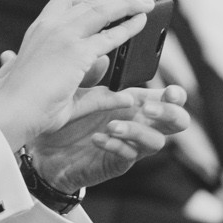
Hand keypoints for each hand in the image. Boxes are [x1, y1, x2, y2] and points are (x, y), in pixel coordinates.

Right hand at [0, 0, 153, 151]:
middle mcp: (49, 27)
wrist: (12, 112)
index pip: (66, 0)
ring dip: (127, 3)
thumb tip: (119, 94)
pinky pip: (110, 35)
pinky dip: (129, 27)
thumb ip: (91, 89)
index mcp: (38, 30)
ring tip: (147, 3)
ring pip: (102, 10)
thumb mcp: (61, 90)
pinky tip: (142, 23)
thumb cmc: (26, 104)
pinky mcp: (75, 52)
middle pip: (89, 1)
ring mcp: (62, 37)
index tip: (107, 3)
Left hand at [29, 84, 190, 195]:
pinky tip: (98, 139)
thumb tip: (102, 59)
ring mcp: (131, 145)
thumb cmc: (67, 123)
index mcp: (135, 104)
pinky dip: (115, 146)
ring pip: (156, 141)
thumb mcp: (77, 96)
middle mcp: (139, 124)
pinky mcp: (117, 163)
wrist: (45, 153)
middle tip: (147, 108)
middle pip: (177, 121)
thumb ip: (91, 78)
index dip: (176, 95)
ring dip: (137, 131)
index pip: (169, 99)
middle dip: (169, 113)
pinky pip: (128, 156)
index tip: (170, 92)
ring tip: (112, 125)